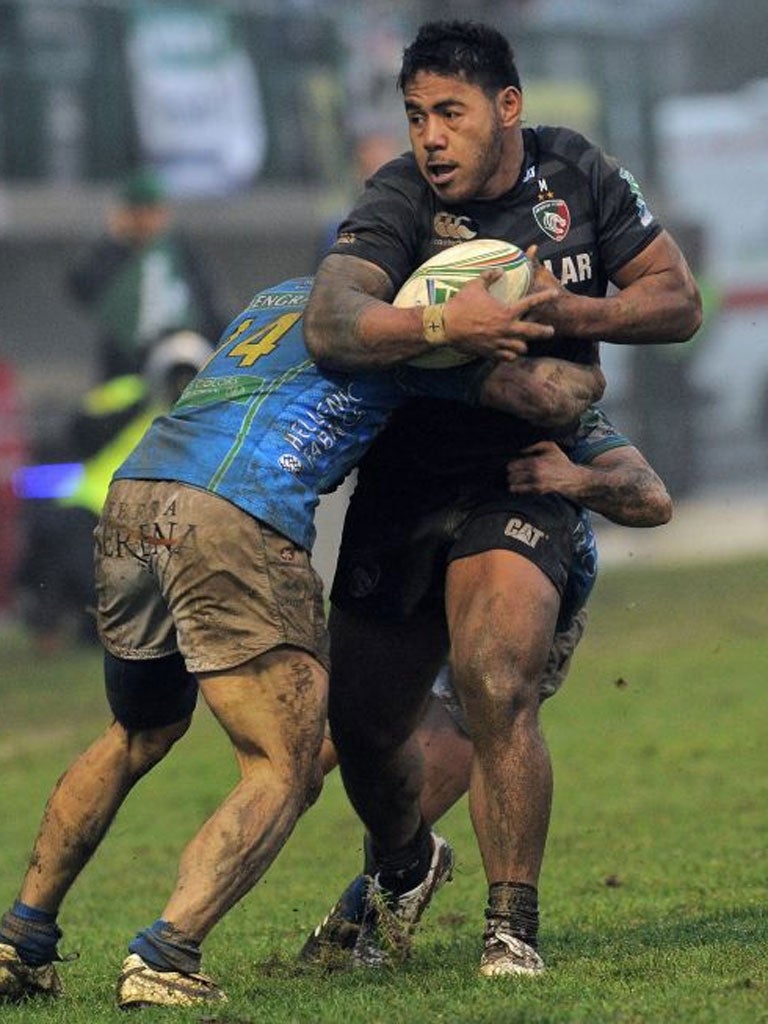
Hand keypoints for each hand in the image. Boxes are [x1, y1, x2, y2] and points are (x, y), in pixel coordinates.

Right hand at [442, 271, 557, 362]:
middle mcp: (506, 328)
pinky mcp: (490, 352)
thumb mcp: (475, 285)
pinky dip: (511, 355)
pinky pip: (507, 357)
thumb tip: (499, 270)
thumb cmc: (461, 304)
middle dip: (544, 331)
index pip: (531, 303)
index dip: (544, 297)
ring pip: (521, 348)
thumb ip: (490, 276)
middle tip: (551, 330)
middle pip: (533, 332)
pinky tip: (511, 352)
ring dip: (524, 345)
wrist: (446, 325)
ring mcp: (499, 342)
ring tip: (525, 343)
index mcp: (505, 312)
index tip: (555, 294)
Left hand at [506, 441, 584, 495]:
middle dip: (510, 474)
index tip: (510, 466)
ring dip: (511, 482)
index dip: (510, 466)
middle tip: (510, 474)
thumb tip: (522, 451)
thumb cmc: (560, 461)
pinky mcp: (538, 491)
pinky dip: (517, 489)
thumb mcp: (551, 447)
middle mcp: (534, 473)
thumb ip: (535, 446)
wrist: (571, 477)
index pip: (514, 465)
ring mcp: (536, 483)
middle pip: (512, 475)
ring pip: (515, 484)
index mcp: (536, 462)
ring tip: (511, 481)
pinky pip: (522, 491)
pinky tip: (515, 487)